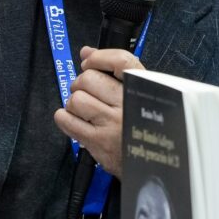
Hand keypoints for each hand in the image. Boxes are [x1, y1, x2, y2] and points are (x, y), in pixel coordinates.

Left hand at [54, 47, 143, 178]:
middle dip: (81, 84)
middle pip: (89, 79)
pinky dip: (64, 117)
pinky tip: (74, 120)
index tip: (89, 62)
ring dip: (74, 103)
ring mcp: (112, 125)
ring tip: (83, 110)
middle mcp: (129, 105)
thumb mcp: (140, 97)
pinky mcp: (98, 143)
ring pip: (77, 100)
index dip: (99, 57)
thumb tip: (86, 52)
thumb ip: (114, 71)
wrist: (154, 167)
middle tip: (87, 93)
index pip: (121, 61)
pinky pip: (67, 121)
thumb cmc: (143, 128)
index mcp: (144, 90)